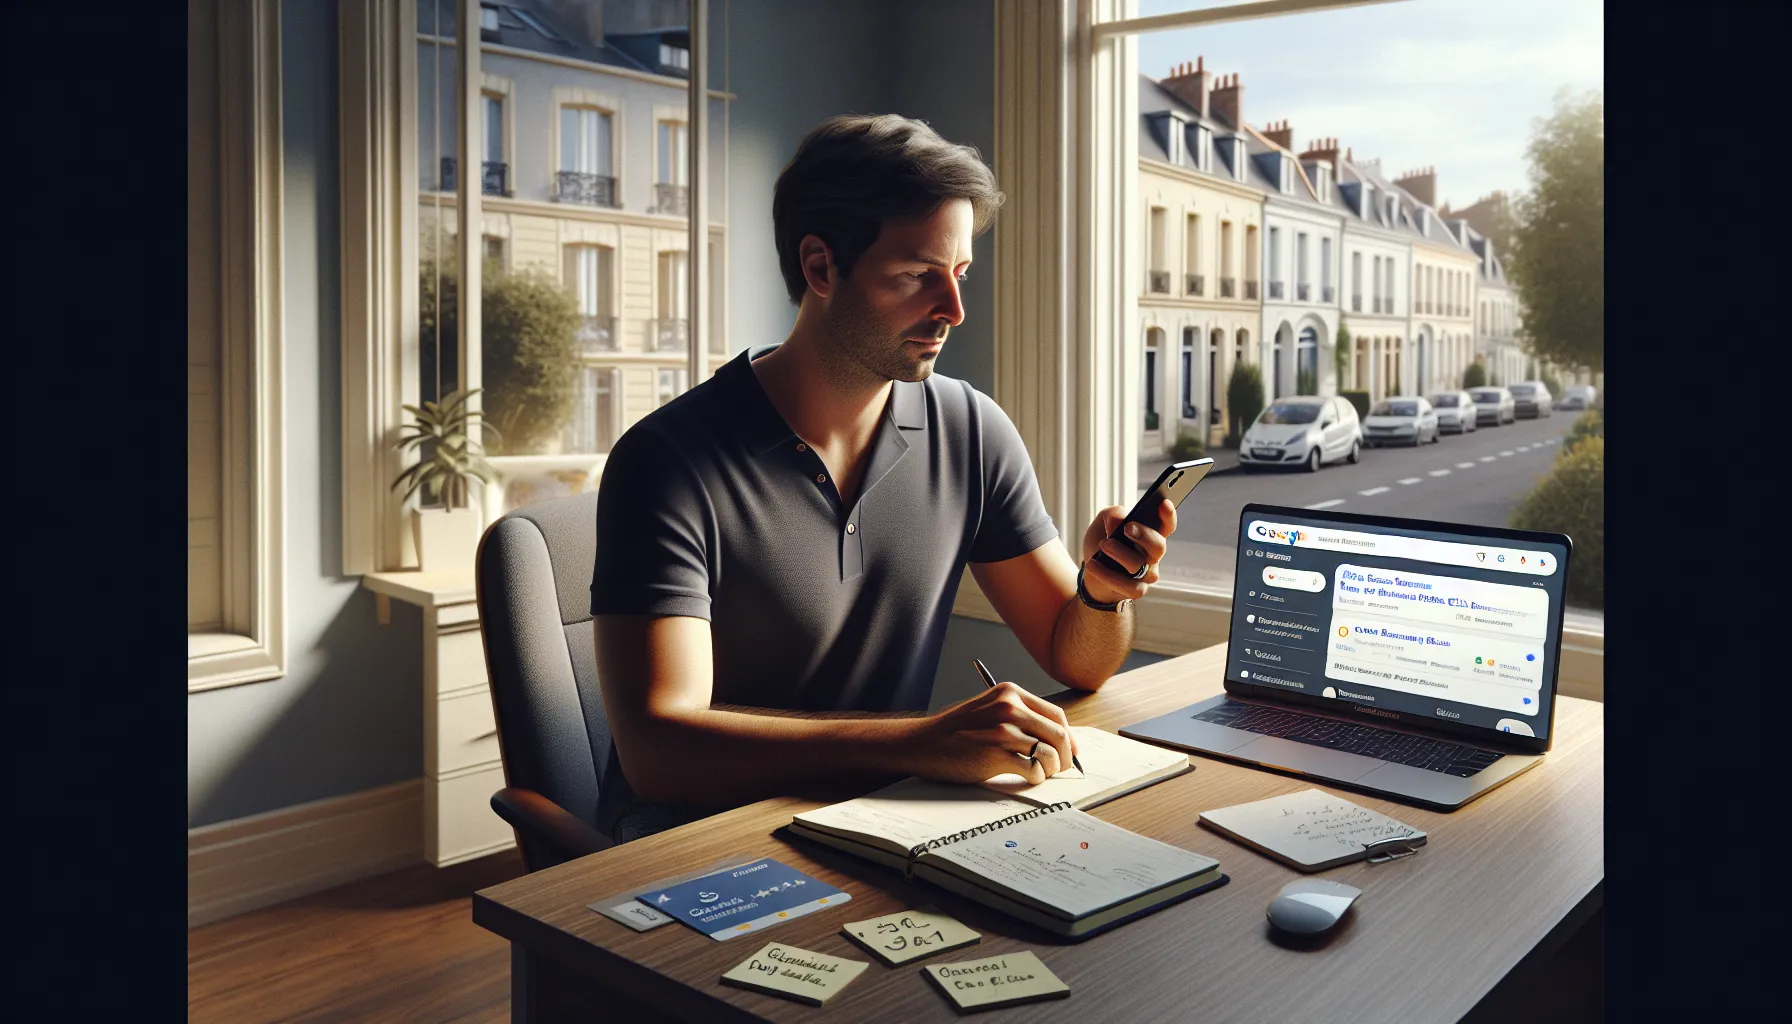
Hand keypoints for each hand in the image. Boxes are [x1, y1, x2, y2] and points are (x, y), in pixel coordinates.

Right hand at [908, 682, 1078, 785]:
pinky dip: (1036, 777)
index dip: (1068, 737)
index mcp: (1010, 693)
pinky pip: (1033, 769)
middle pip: (1058, 734)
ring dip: (1051, 768)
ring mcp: (1002, 730)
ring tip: (1042, 773)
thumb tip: (1058, 739)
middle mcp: (1009, 707)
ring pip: (1048, 753)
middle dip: (1065, 756)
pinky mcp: (995, 754)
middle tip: (1062, 768)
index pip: (1057, 715)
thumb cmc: (957, 731)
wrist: (924, 743)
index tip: (1070, 751)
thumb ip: (1020, 717)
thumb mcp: (990, 710)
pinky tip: (1027, 776)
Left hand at [1079, 499, 1176, 604]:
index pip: (1166, 525)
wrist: (1091, 570)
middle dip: (1144, 535)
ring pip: (1139, 566)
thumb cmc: (1103, 542)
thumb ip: (1113, 514)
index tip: (1163, 503)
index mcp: (1150, 534)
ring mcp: (1147, 574)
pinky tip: (1093, 565)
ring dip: (1120, 554)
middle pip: (1158, 546)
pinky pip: (1127, 585)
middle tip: (1127, 528)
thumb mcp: (1103, 522)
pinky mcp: (1136, 590)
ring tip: (1103, 545)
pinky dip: (1107, 575)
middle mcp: (1153, 555)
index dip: (1168, 515)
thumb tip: (1119, 522)